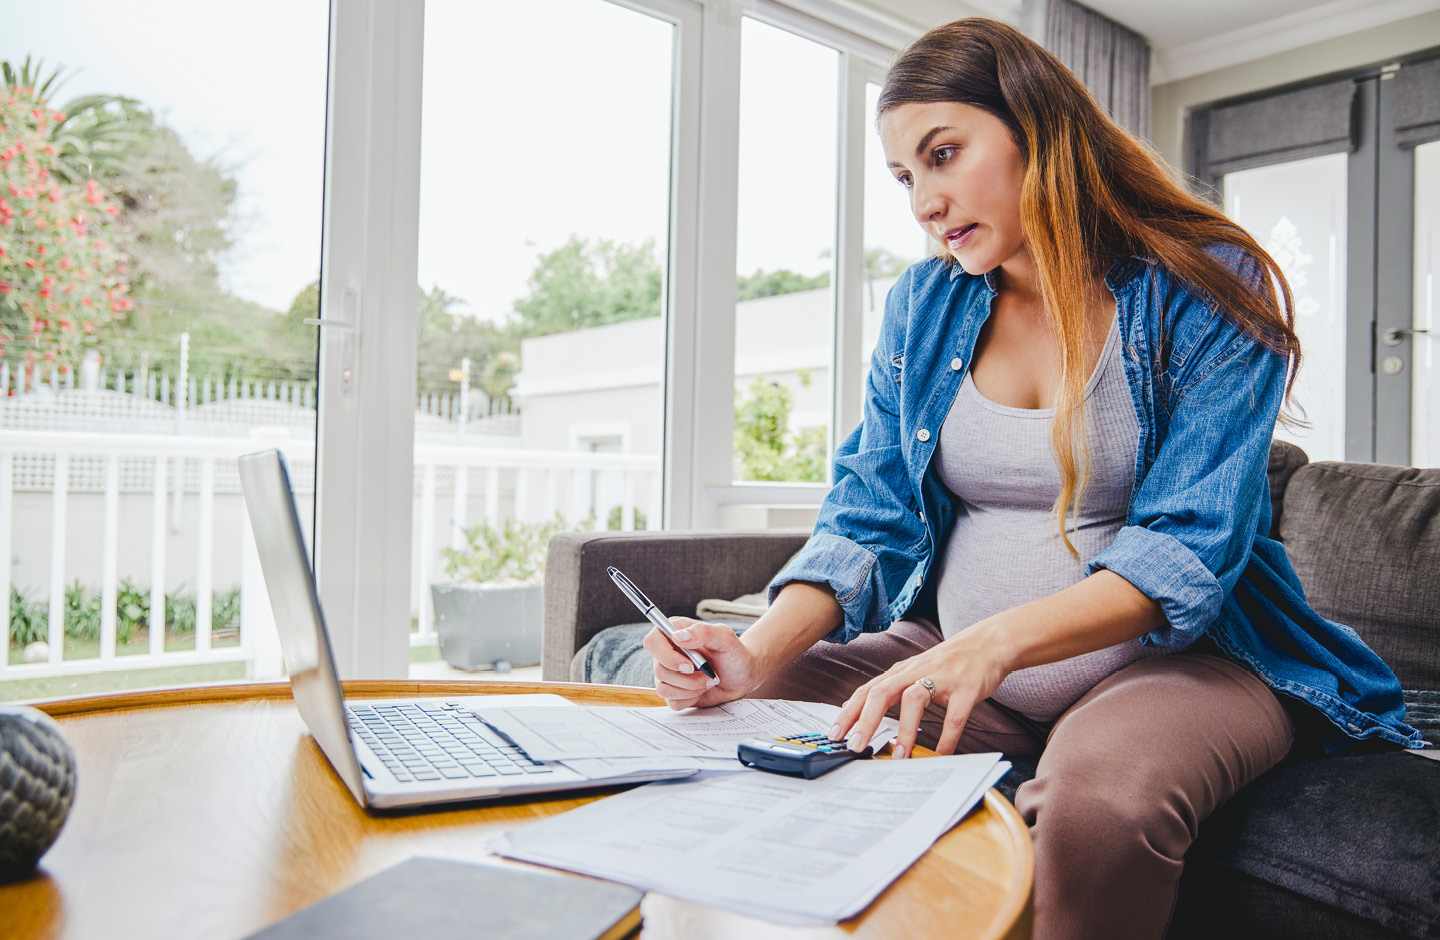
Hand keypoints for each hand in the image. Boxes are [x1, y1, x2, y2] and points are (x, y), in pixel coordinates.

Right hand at [642, 618, 760, 709]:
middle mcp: (667, 653)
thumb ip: (703, 632)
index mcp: (674, 633)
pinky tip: (702, 690)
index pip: (652, 642)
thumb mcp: (724, 637)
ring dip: (691, 688)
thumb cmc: (734, 653)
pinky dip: (691, 698)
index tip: (689, 666)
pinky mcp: (674, 693)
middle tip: (709, 675)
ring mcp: (669, 675)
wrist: (743, 676)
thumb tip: (678, 637)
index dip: (666, 656)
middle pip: (659, 670)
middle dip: (687, 678)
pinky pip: (672, 702)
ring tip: (709, 680)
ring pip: (663, 689)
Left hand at [830, 626, 1009, 758]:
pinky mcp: (965, 689)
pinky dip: (947, 738)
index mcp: (900, 673)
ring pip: (914, 700)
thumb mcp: (914, 672)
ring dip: (904, 730)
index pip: (866, 691)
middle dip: (865, 720)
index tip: (835, 735)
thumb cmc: (948, 663)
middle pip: (881, 693)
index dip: (849, 713)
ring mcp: (941, 679)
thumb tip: (863, 714)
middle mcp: (916, 673)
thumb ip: (891, 690)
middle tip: (855, 746)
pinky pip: (953, 717)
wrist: (987, 644)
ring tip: (899, 756)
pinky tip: (942, 754)